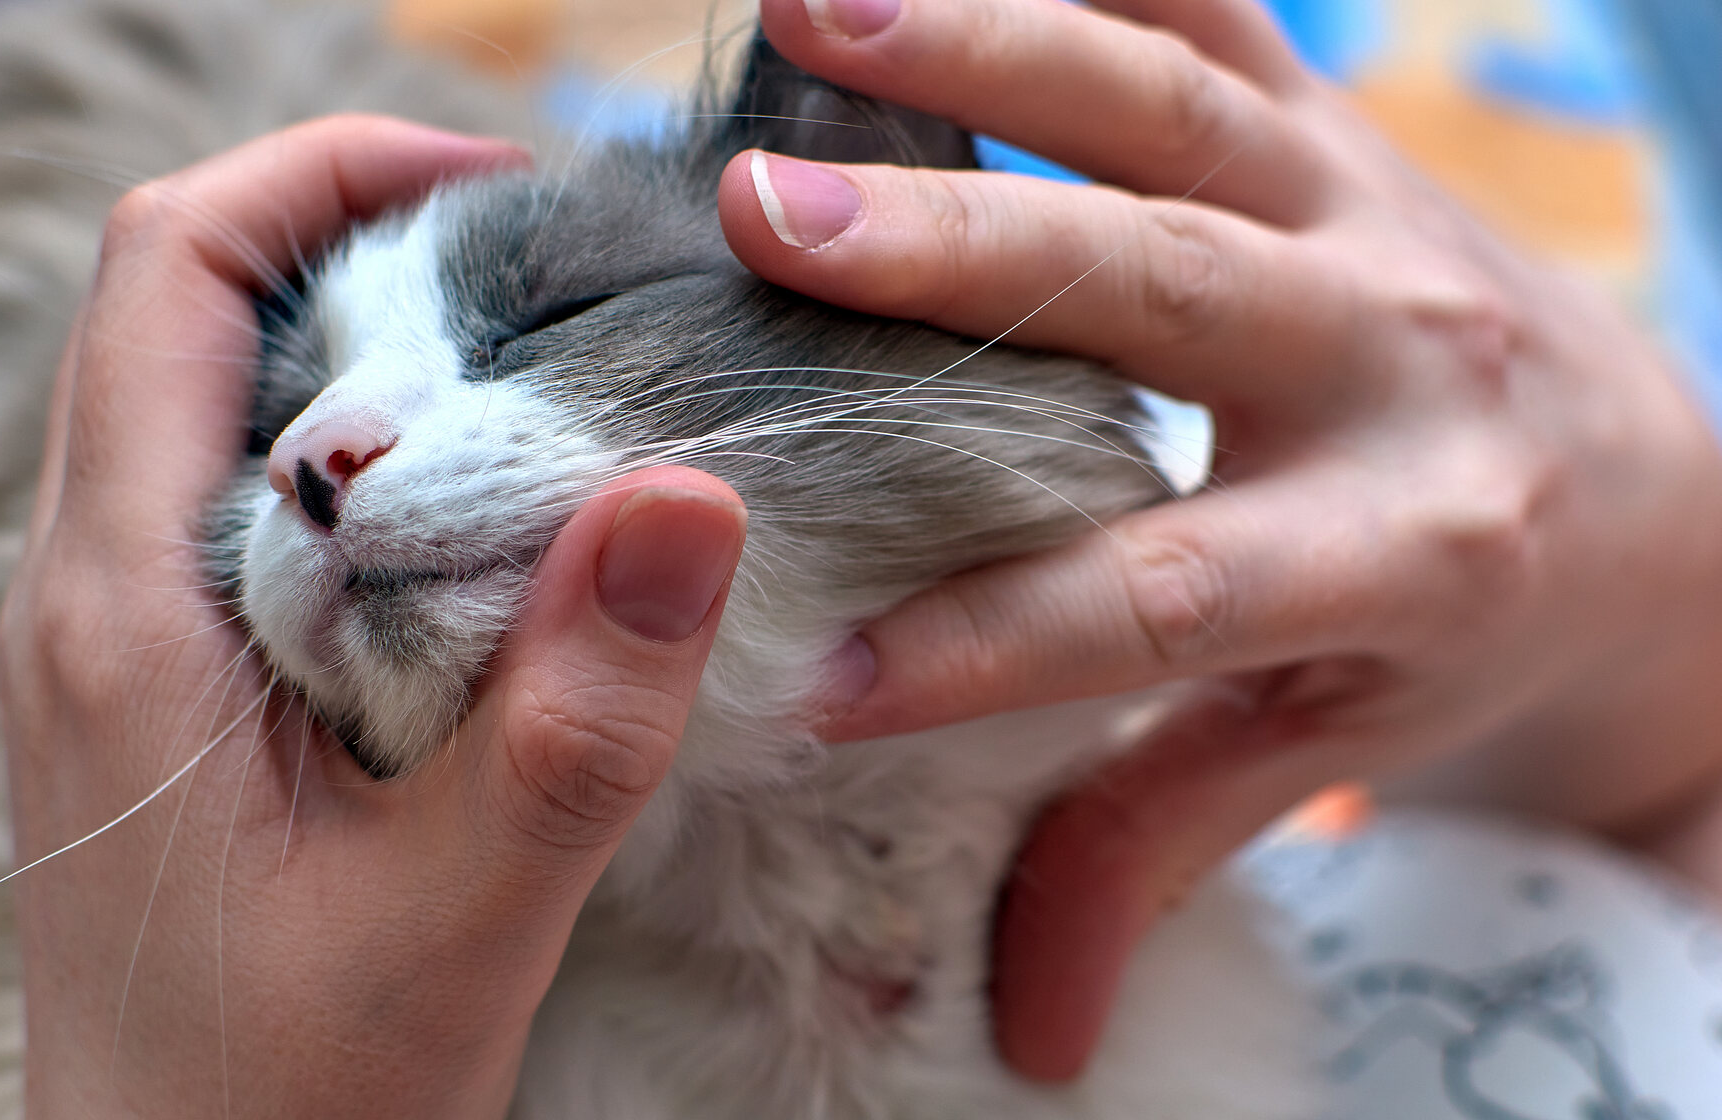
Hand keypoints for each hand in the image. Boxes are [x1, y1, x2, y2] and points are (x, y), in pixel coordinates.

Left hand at [0, 117, 746, 1116]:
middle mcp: (91, 593)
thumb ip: (572, 717)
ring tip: (532, 389)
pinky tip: (475, 527)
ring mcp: (117, 641)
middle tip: (547, 288)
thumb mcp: (459, 921)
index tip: (501, 192)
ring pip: (215, 403)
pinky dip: (357, 464)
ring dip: (364, 361)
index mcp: (124, 607)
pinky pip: (242, 505)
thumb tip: (690, 490)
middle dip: (361, 247)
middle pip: (186, 308)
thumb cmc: (285, 1106)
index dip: (329, 176)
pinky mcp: (164, 691)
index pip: (170, 272)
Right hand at [717, 0, 1721, 1080]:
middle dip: (958, 259)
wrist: (1649, 497)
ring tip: (814, 14)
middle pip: (1167, 291)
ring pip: (1185, 107)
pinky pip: (1223, 9)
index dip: (983, 644)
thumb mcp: (1325, 749)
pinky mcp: (1346, 132)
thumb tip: (1018, 1028)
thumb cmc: (1455, 635)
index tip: (809, 677)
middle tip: (763, 225)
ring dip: (997, 50)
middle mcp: (1398, 361)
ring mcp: (1374, 216)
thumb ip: (1154, 851)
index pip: (1158, 596)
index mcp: (1397, 552)